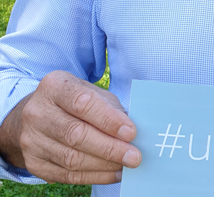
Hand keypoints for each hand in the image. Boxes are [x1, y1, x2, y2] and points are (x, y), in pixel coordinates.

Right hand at [0, 70, 140, 183]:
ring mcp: (31, 139)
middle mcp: (37, 112)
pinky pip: (66, 175)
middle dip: (109, 148)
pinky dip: (93, 176)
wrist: (39, 114)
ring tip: (126, 165)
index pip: (82, 103)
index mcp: (54, 86)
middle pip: (76, 134)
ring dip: (103, 165)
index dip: (108, 120)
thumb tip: (130, 132)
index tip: (131, 132)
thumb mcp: (92, 92)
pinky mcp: (32, 163)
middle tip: (133, 156)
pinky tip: (111, 173)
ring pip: (71, 159)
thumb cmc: (74, 100)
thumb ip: (110, 108)